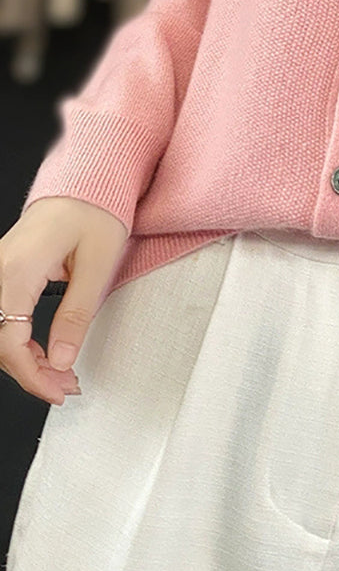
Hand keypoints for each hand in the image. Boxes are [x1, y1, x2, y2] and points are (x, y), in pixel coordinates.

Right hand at [0, 198, 128, 404]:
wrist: (87, 180)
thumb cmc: (95, 209)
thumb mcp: (98, 264)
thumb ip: (76, 314)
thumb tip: (60, 360)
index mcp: (18, 270)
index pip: (9, 342)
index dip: (33, 375)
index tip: (58, 390)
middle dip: (30, 373)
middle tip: (64, 386)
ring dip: (24, 360)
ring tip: (59, 375)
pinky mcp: (5, 272)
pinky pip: (3, 316)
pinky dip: (20, 341)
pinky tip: (44, 353)